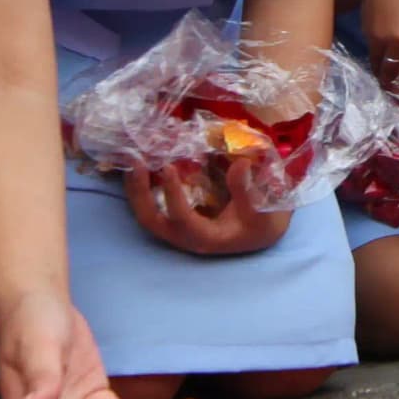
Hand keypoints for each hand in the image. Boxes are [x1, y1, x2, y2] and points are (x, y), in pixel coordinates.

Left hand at [124, 149, 290, 255]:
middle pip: (151, 220)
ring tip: (135, 160)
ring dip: (136, 189)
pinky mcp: (175, 220)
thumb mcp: (263, 210)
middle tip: (138, 162)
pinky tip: (144, 166)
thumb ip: (247, 190)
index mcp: (206, 238)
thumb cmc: (262, 224)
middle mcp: (185, 238)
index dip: (172, 193)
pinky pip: (152, 206)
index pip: (182, 219)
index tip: (169, 166)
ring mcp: (177, 230)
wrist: (261, 234)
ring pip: (146, 214)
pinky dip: (144, 187)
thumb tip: (240, 163)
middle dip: (140, 192)